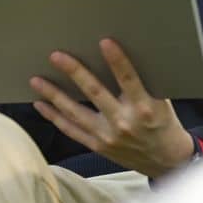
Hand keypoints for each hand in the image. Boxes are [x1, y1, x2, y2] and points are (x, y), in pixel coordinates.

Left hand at [30, 38, 195, 177]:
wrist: (166, 160)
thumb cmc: (163, 124)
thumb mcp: (162, 102)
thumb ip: (143, 85)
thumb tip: (121, 59)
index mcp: (144, 107)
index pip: (129, 79)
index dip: (117, 60)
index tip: (105, 42)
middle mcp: (124, 122)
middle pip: (95, 92)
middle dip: (74, 72)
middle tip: (57, 56)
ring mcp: (108, 136)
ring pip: (75, 112)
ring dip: (54, 95)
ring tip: (36, 80)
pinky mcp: (98, 146)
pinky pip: (71, 130)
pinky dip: (55, 117)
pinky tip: (41, 104)